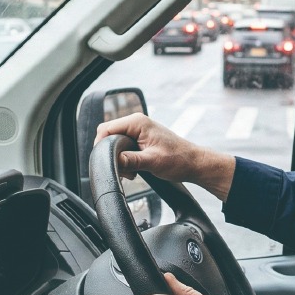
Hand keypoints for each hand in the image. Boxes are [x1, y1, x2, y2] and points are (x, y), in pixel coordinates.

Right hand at [94, 113, 236, 201]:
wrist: (193, 163)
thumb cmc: (178, 160)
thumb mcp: (152, 162)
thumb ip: (131, 160)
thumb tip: (113, 161)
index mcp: (137, 122)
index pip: (106, 128)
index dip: (100, 145)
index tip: (104, 162)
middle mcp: (136, 123)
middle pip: (108, 135)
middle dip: (109, 154)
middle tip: (122, 170)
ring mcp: (138, 130)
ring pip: (114, 142)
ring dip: (118, 158)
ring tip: (131, 172)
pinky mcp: (140, 139)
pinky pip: (123, 146)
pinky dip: (124, 159)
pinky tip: (134, 170)